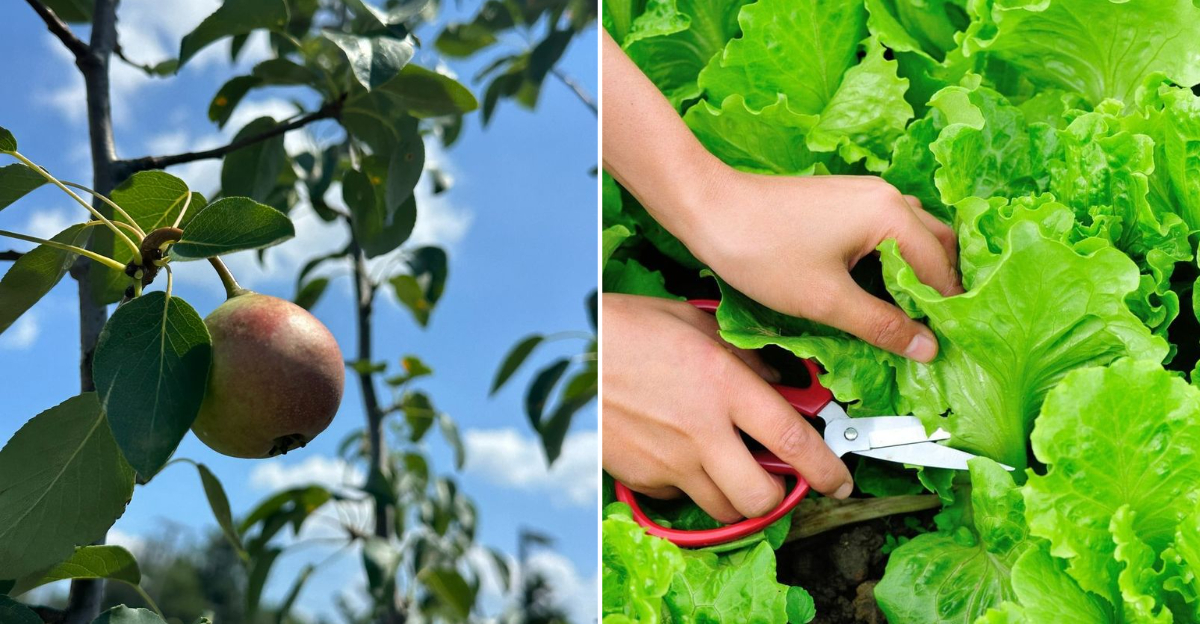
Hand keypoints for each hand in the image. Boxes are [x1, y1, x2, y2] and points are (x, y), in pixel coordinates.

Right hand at [602, 294, 853, 522]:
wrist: (565, 353)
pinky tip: (681, 456)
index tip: (840, 479)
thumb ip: (743, 355)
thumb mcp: (694, 323)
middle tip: (779, 482)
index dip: (826, 468)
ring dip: (737, 498)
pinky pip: (678, 497)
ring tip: (731, 470)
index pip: (793, 440)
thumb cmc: (627, 327)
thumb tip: (777, 381)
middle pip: (761, 497)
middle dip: (779, 499)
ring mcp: (669, 460)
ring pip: (723, 509)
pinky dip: (689, 486)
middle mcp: (701, 431)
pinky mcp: (640, 476)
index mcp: (724, 385)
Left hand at [676, 171, 962, 361]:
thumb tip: (926, 347)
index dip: (945, 312)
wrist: (709, 209)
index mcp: (891, 215)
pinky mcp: (843, 201)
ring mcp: (864, 195)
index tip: (946, 345)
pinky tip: (877, 290)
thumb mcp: (827, 300)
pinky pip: (886, 231)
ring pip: (913, 236)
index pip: (940, 270)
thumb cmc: (761, 250)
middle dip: (940, 288)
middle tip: (934, 331)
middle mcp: (886, 196)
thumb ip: (882, 325)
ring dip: (917, 273)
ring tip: (909, 316)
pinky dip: (892, 259)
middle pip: (938, 246)